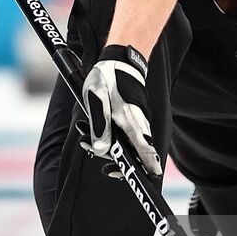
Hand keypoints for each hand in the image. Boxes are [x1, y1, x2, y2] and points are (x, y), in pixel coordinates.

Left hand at [79, 45, 160, 175]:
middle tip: (91, 152)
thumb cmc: (107, 77)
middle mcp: (137, 122)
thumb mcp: (97, 99)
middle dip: (114, 159)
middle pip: (134, 151)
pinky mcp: (131, 117)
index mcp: (130, 119)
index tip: (152, 176)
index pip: (144, 147)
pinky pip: (123, 134)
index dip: (148, 164)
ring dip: (105, 146)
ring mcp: (136, 120)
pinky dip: (108, 137)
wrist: (119, 59)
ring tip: (84, 138)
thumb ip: (99, 126)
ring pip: (126, 144)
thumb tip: (102, 150)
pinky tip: (89, 129)